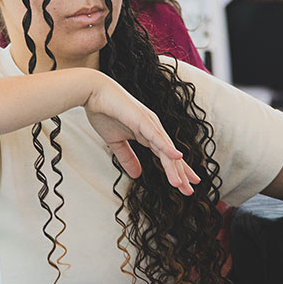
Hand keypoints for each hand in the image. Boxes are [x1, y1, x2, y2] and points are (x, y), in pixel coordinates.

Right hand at [84, 75, 200, 195]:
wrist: (92, 92)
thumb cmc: (104, 113)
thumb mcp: (116, 142)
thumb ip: (127, 157)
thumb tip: (137, 175)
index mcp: (147, 133)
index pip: (165, 156)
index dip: (176, 171)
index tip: (185, 186)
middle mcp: (153, 128)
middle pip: (170, 155)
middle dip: (181, 173)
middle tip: (189, 191)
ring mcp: (149, 122)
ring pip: (165, 149)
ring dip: (174, 167)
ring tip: (181, 184)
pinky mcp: (141, 118)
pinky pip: (156, 135)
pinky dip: (166, 146)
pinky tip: (176, 156)